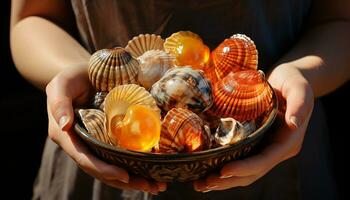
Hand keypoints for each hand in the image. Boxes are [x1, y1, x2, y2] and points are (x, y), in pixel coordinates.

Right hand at [46, 66, 165, 194]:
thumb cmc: (71, 77)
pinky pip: (119, 155)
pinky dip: (135, 165)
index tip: (125, 176)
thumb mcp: (61, 84)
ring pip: (113, 166)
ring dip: (134, 179)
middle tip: (152, 186)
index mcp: (66, 136)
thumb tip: (64, 126)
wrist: (83, 75)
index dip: (103, 170)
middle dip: (126, 181)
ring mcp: (95, 143)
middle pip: (102, 169)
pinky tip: (153, 170)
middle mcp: (81, 144)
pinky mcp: (107, 138)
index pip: (84, 158)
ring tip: (157, 185)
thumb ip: (58, 102)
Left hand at [193, 64, 313, 191]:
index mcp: (288, 141)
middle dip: (229, 180)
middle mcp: (277, 149)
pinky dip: (225, 168)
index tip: (223, 170)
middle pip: (252, 172)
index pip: (265, 160)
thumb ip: (299, 105)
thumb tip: (293, 124)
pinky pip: (241, 159)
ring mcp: (266, 148)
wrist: (291, 80)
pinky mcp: (256, 143)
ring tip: (201, 184)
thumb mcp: (299, 88)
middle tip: (204, 183)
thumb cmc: (294, 81)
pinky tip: (208, 171)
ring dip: (224, 180)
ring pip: (245, 171)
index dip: (245, 168)